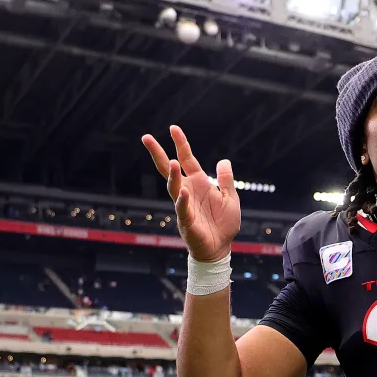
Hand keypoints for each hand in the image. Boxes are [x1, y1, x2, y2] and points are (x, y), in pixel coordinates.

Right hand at [142, 126, 240, 262]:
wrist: (220, 248)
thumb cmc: (224, 224)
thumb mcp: (230, 198)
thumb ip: (226, 180)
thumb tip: (223, 161)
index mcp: (198, 183)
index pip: (187, 159)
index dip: (180, 144)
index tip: (173, 128)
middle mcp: (188, 191)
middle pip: (169, 169)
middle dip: (159, 153)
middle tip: (146, 138)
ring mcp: (185, 205)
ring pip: (174, 187)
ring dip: (172, 175)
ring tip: (171, 162)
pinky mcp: (187, 221)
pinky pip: (183, 209)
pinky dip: (183, 200)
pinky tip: (183, 191)